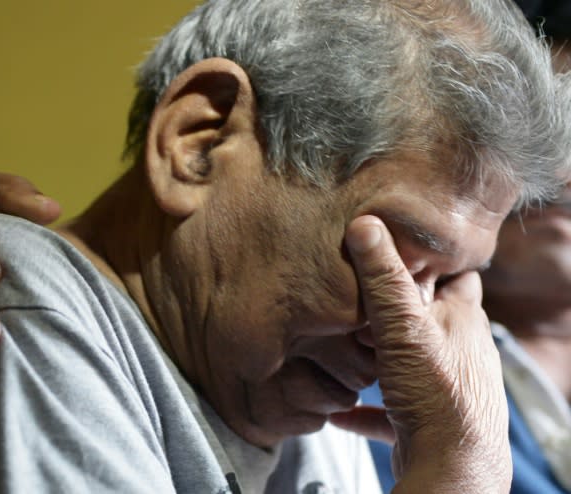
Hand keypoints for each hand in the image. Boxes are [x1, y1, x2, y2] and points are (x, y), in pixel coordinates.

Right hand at [338, 216, 509, 492]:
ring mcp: (447, 384)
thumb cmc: (435, 387)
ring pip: (413, 360)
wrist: (451, 461)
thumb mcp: (402, 324)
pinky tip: (342, 408)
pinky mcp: (428, 418)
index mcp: (462, 317)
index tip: (402, 250)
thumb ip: (380, 276)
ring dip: (385, 356)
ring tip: (350, 347)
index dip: (433, 261)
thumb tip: (364, 222)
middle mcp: (461, 348)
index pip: (457, 275)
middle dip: (402, 309)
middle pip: (432, 317)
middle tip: (362, 299)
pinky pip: (393, 407)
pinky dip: (370, 407)